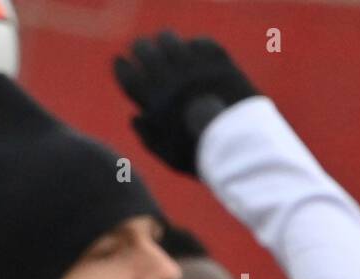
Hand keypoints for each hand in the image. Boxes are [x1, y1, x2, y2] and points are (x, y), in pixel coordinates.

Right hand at [113, 31, 258, 175]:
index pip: (127, 74)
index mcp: (153, 102)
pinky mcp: (219, 62)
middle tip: (140, 47)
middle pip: (145, 51)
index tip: (120, 61)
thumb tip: (135, 116)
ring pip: (170, 41)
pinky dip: (192, 44)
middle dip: (139, 47)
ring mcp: (195, 68)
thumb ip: (146, 135)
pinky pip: (200, 43)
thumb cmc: (199, 156)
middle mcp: (171, 80)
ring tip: (164, 42)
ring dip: (164, 41)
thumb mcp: (166, 153)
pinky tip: (191, 49)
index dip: (121, 65)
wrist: (239, 146)